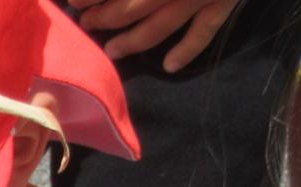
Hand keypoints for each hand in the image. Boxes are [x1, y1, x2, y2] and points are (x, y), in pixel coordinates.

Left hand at [69, 0, 241, 70]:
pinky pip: (204, 31)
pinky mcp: (225, 1)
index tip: (75, 1)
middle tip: (87, 24)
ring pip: (159, 26)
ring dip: (132, 42)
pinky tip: (169, 66)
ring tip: (113, 51)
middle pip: (130, 8)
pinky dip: (187, 50)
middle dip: (104, 19)